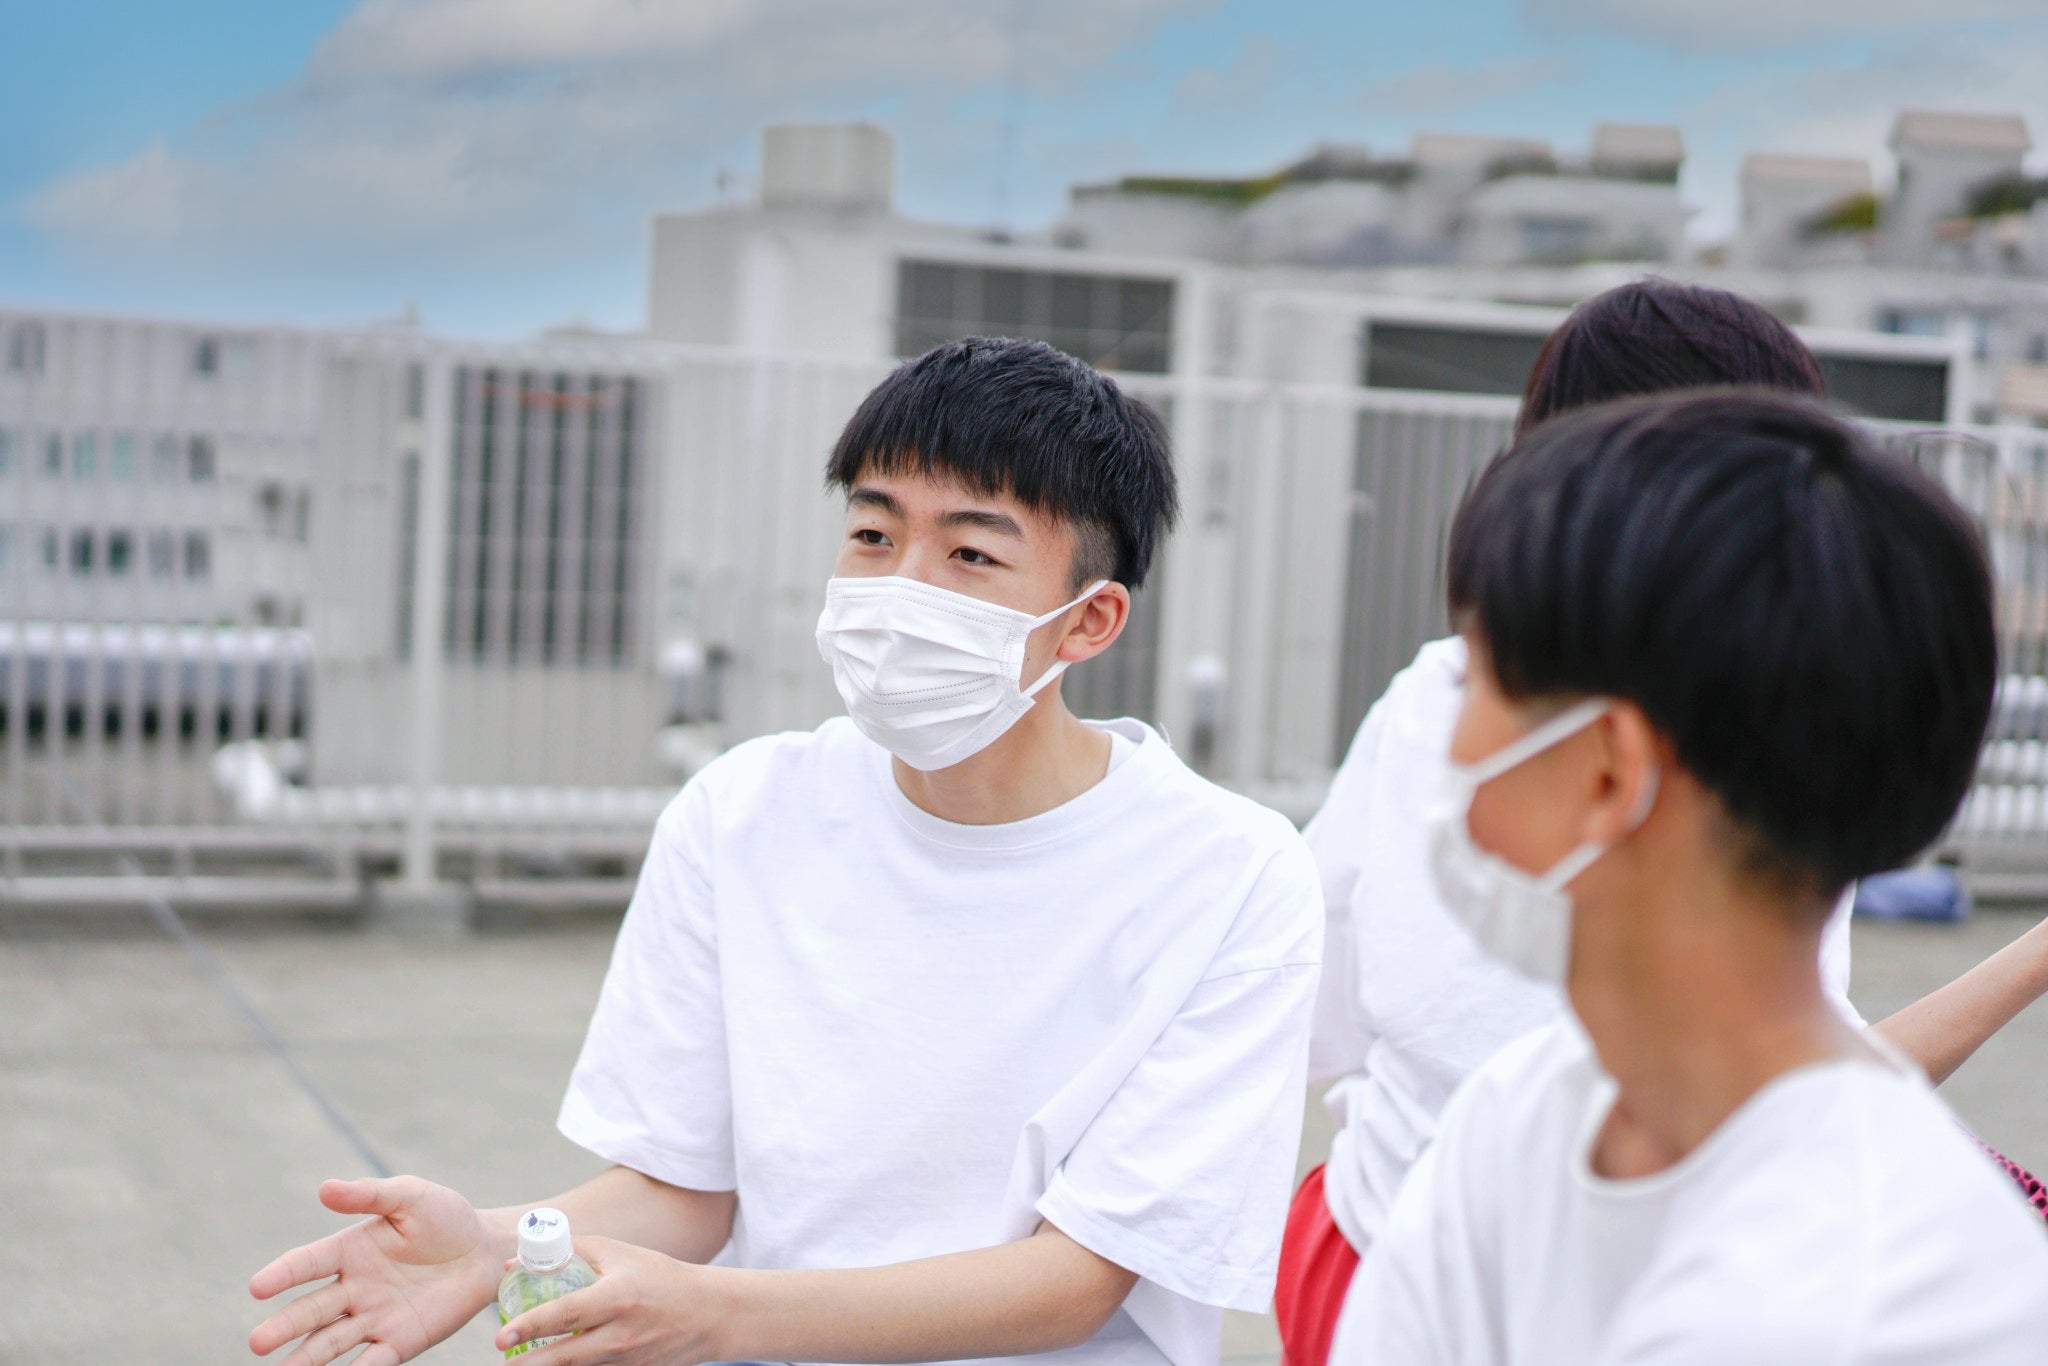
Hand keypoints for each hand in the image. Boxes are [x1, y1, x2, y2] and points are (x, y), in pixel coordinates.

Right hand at [249, 1175, 502, 1365]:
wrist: (486, 1251)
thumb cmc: (445, 1218)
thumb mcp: (410, 1197)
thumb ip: (370, 1195)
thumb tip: (324, 1188)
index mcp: (350, 1250)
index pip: (308, 1263)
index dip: (283, 1274)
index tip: (257, 1286)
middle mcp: (354, 1288)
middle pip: (312, 1309)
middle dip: (284, 1326)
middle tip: (257, 1342)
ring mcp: (374, 1317)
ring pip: (331, 1342)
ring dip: (306, 1358)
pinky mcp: (398, 1341)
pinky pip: (373, 1361)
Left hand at [496, 1237, 724, 1363]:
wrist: (708, 1314)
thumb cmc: (660, 1277)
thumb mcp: (621, 1255)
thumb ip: (573, 1252)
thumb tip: (521, 1260)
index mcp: (618, 1296)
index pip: (567, 1314)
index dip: (531, 1325)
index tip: (502, 1335)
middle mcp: (622, 1333)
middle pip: (565, 1357)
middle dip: (528, 1365)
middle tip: (502, 1360)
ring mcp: (627, 1359)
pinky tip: (553, 1364)